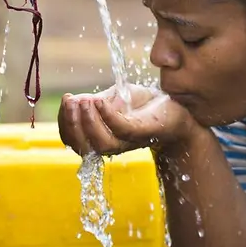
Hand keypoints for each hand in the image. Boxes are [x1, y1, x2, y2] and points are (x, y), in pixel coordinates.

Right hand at [58, 82, 196, 155]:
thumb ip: (96, 102)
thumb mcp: (116, 99)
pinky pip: (123, 129)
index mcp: (101, 136)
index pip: (75, 140)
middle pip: (84, 146)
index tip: (65, 101)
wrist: (180, 109)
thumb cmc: (145, 106)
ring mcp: (129, 140)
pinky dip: (108, 116)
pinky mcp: (144, 132)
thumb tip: (72, 101)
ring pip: (102, 143)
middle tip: (69, 102)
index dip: (65, 123)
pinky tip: (100, 101)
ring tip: (83, 102)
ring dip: (88, 122)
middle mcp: (113, 143)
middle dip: (72, 124)